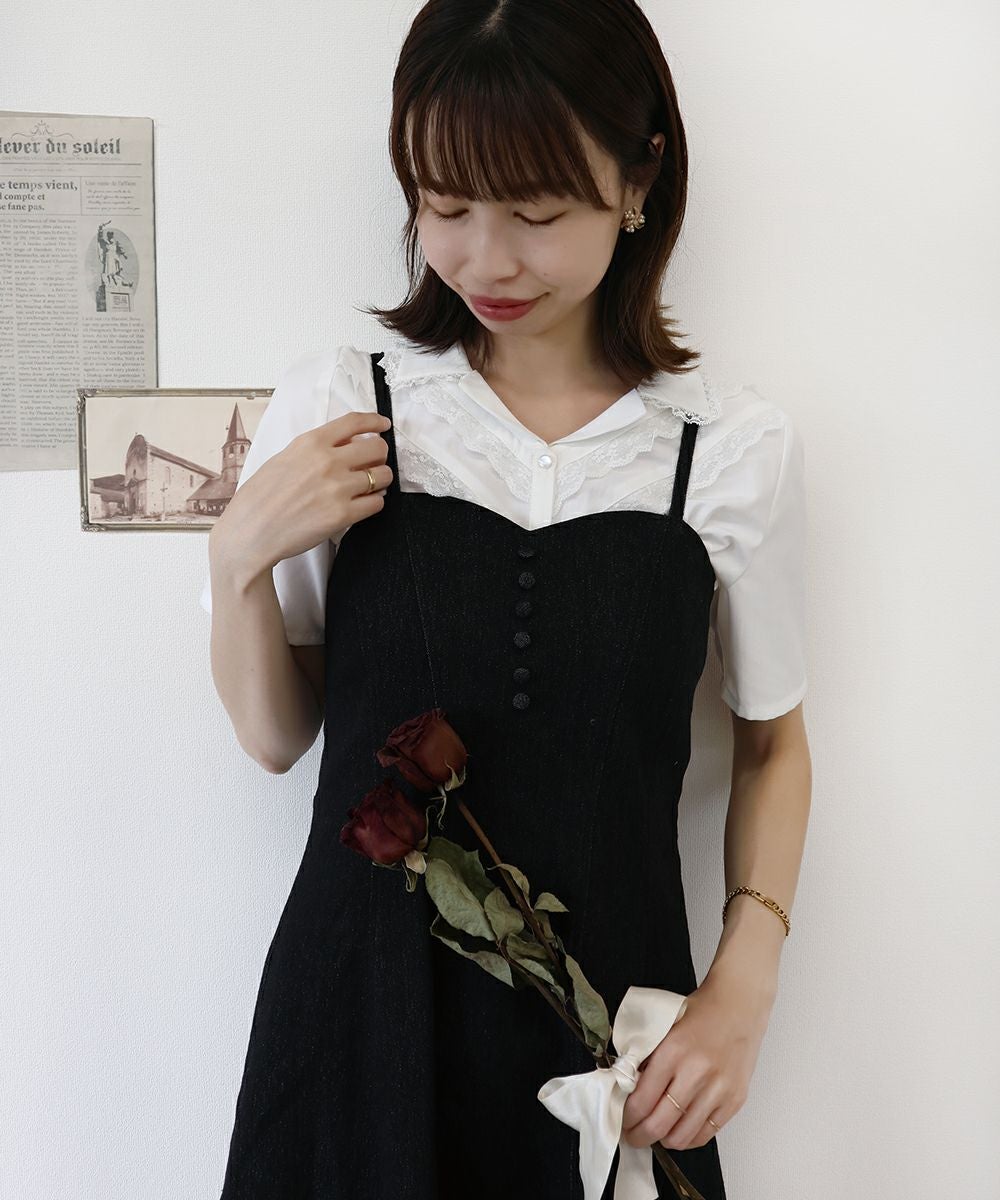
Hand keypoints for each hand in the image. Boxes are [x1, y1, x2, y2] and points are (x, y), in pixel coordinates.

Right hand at [211, 409, 393, 581]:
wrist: (251, 531)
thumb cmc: (260, 498)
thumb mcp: (284, 458)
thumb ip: (315, 450)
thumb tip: (345, 446)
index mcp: (310, 443)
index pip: (353, 422)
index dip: (375, 421)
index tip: (383, 425)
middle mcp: (327, 461)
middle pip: (377, 448)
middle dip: (380, 455)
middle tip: (375, 463)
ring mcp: (337, 488)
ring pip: (382, 476)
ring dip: (381, 480)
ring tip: (370, 486)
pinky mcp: (343, 514)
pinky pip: (377, 503)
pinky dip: (375, 502)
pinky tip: (365, 503)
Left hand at [619, 974, 772, 1150]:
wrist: (739, 1005)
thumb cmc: (701, 1013)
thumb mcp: (665, 1027)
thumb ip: (648, 1056)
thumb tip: (629, 1086)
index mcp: (673, 1052)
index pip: (642, 1099)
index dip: (628, 1118)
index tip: (623, 1121)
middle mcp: (696, 1073)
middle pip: (660, 1123)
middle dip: (641, 1135)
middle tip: (634, 1136)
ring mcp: (718, 1089)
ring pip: (684, 1135)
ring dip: (665, 1140)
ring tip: (656, 1135)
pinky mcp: (735, 1099)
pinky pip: (707, 1133)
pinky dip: (690, 1138)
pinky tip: (680, 1131)